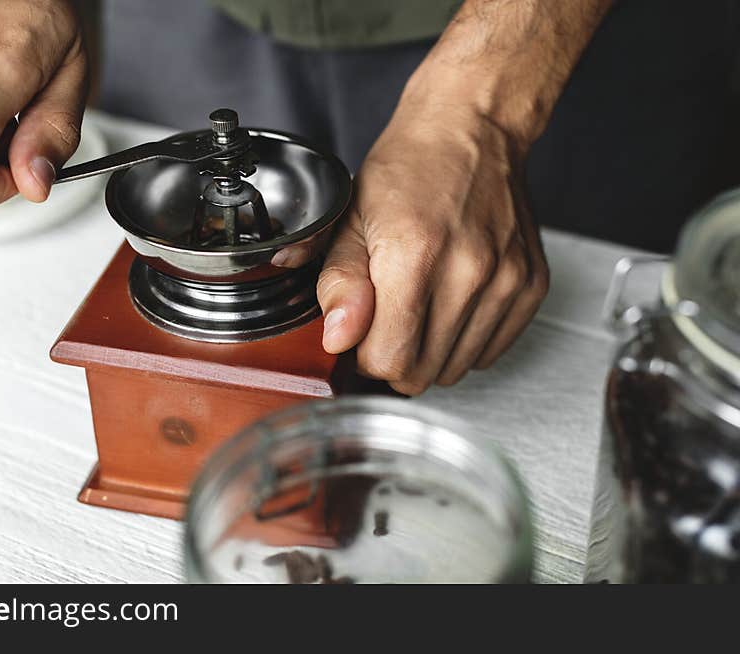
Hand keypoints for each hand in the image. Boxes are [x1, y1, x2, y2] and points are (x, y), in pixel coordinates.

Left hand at [317, 94, 548, 394]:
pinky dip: (466, 340)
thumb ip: (339, 283)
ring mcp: (506, 280)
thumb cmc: (408, 168)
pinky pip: (491, 351)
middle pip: (423, 374)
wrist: (472, 127)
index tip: (364, 332)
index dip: (366, 355)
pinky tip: (453, 303)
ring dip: (432, 352)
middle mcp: (468, 271)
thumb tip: (340, 338)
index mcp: (414, 254)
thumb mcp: (350, 218)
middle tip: (390, 318)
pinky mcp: (531, 285)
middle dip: (396, 357)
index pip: (389, 360)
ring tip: (423, 304)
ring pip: (457, 369)